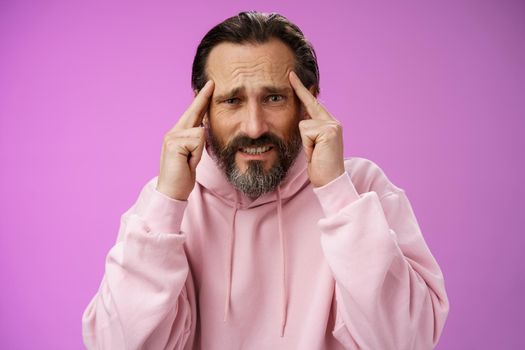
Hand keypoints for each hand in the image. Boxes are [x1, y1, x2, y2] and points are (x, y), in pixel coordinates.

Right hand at [156, 80, 213, 199]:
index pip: (193, 114)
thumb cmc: (182, 176)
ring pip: (199, 132)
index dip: (201, 100)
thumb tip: (203, 127)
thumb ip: (195, 140)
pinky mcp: (174, 143)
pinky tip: (186, 162)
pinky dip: (196, 154)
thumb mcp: (192, 155)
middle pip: (193, 112)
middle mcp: (173, 132)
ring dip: (199, 151)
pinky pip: (197, 140)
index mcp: (178, 134)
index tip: (209, 86)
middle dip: (203, 98)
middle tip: (212, 82)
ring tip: (189, 162)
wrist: (172, 191)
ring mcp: (172, 136)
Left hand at [289, 71, 344, 186]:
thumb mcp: (312, 146)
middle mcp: (333, 122)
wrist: (330, 182)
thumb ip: (309, 130)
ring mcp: (332, 125)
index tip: (292, 75)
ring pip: (303, 124)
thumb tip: (299, 117)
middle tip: (290, 74)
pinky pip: (305, 131)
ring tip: (314, 153)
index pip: (313, 104)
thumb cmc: (320, 167)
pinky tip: (316, 153)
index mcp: (330, 124)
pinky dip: (307, 145)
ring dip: (305, 142)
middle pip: (308, 106)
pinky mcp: (329, 130)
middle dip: (300, 90)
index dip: (302, 90)